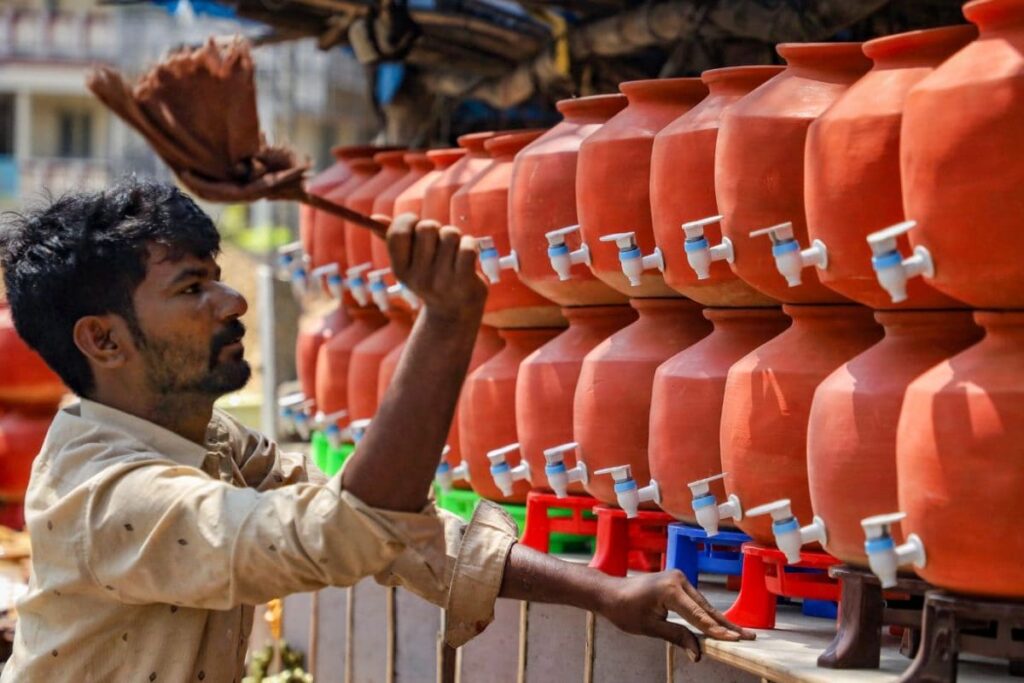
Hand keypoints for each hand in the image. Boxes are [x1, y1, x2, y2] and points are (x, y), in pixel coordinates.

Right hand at [381, 213, 487, 323]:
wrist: (455, 311)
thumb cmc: (431, 277)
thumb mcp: (410, 262)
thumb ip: (394, 239)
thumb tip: (375, 218)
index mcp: (400, 271)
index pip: (398, 233)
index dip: (408, 221)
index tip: (415, 225)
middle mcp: (418, 278)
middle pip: (427, 228)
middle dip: (437, 229)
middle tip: (440, 242)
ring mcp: (441, 281)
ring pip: (450, 234)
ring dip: (456, 237)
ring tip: (454, 251)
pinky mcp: (463, 282)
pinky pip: (467, 248)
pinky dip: (470, 244)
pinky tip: (468, 255)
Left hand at [597, 569, 754, 661]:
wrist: (610, 593)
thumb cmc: (625, 610)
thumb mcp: (650, 627)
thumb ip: (677, 637)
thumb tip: (698, 654)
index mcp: (671, 589)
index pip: (700, 616)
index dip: (718, 631)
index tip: (735, 641)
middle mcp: (678, 579)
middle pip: (707, 608)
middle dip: (727, 625)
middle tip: (749, 637)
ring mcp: (679, 578)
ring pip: (703, 604)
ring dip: (720, 620)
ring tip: (740, 634)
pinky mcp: (677, 582)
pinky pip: (696, 601)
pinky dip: (707, 613)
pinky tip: (720, 624)